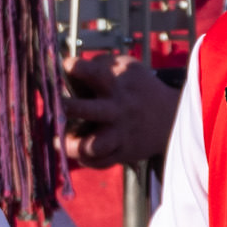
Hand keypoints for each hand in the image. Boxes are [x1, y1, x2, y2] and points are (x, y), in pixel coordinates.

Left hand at [62, 52, 178, 168]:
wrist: (171, 116)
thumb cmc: (139, 88)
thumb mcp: (126, 67)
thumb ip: (99, 65)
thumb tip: (67, 69)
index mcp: (115, 84)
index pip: (91, 72)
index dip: (73, 67)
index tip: (65, 66)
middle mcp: (116, 109)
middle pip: (88, 110)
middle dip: (67, 108)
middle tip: (55, 107)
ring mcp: (119, 133)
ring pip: (93, 146)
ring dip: (73, 145)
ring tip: (59, 141)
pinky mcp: (123, 151)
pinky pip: (101, 162)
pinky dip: (87, 159)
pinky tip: (79, 151)